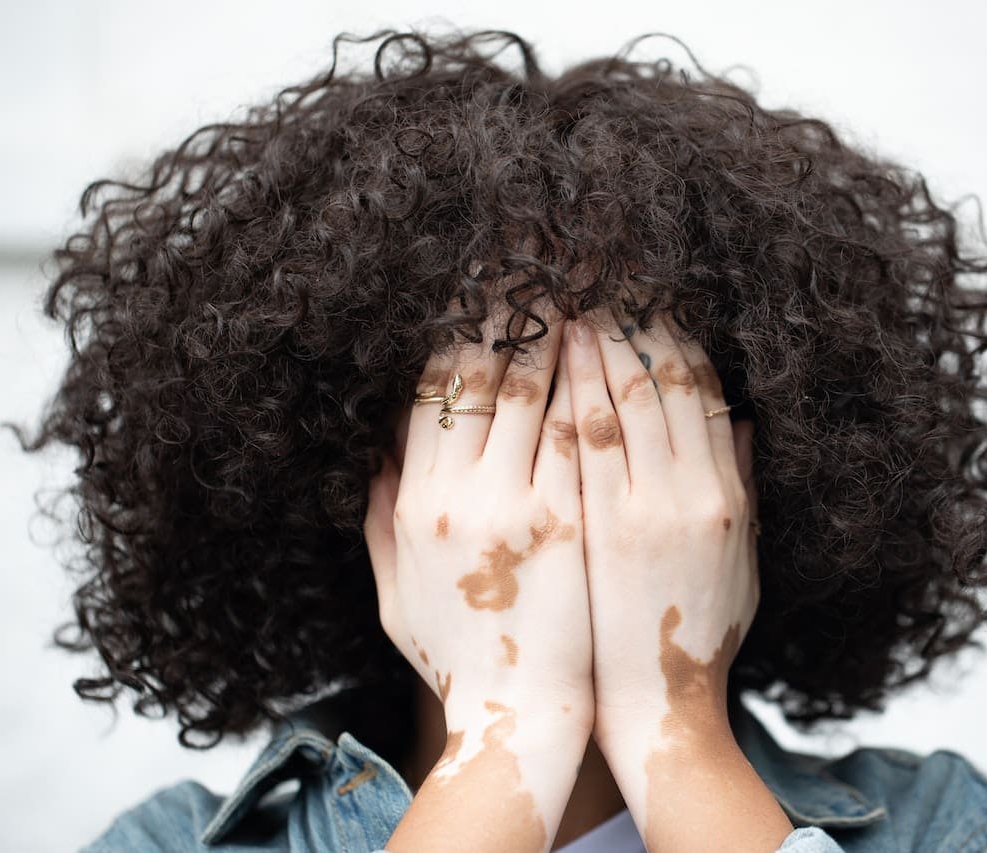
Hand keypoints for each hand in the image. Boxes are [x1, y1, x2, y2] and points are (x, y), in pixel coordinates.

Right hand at [363, 302, 592, 851]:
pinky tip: (610, 343)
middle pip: (481, 373)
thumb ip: (380, 519)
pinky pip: (583, 428)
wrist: (522, 714)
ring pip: (536, 387)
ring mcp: (522, 504)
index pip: (431, 390)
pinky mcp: (576, 518)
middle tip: (528, 261)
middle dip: (504, 309)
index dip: (454, 331)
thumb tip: (376, 454)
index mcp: (416, 503)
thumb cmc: (458, 655)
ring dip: (555, 328)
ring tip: (575, 281)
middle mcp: (462, 495)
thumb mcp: (394, 592)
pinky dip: (594, 380)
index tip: (475, 290)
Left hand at [564, 310, 787, 850]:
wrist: (651, 705)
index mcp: (721, 494)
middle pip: (654, 377)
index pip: (696, 385)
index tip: (645, 288)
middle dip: (626, 314)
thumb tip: (739, 416)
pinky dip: (557, 390)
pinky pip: (568, 442)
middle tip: (598, 266)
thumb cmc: (697, 632)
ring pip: (610, 397)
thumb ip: (740, 481)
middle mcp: (681, 494)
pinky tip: (538, 352)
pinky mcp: (581, 531)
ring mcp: (628, 512)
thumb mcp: (742, 557)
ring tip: (566, 290)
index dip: (669, 328)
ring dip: (588, 337)